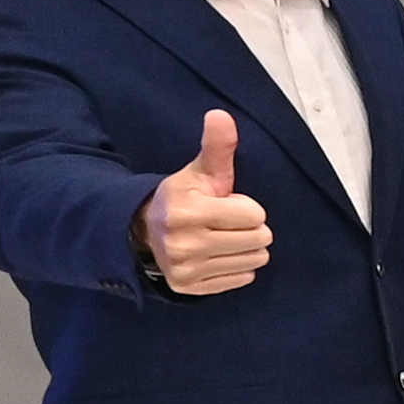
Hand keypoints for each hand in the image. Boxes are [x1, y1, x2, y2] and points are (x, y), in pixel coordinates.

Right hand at [140, 108, 269, 294]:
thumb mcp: (200, 171)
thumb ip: (216, 146)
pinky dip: (237, 267)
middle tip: (226, 222)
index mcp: (187, 211)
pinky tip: (218, 255)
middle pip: (259, 239)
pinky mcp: (189, 288)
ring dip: (247, 248)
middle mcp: (184, 244)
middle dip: (251, 228)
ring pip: (254, 260)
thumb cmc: (184, 197)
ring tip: (223, 237)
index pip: (255, 214)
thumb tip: (220, 115)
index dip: (247, 207)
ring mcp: (185, 269)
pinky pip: (241, 280)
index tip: (225, 203)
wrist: (144, 231)